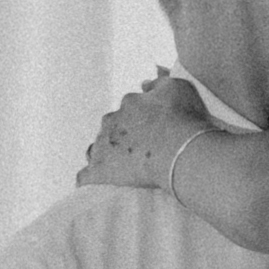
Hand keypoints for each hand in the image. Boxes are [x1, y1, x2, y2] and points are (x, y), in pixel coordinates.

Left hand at [76, 74, 210, 193]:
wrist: (179, 150)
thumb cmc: (183, 119)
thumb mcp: (178, 87)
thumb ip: (159, 83)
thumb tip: (144, 83)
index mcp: (129, 104)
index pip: (130, 109)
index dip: (141, 120)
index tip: (153, 131)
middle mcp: (111, 122)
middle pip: (111, 129)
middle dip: (122, 138)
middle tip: (142, 151)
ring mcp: (102, 147)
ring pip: (96, 149)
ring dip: (105, 156)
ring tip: (123, 169)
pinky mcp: (99, 172)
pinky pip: (85, 176)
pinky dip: (90, 179)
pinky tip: (98, 184)